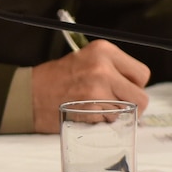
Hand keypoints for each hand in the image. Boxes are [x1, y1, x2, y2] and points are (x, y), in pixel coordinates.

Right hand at [29, 40, 150, 130]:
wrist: (30, 94)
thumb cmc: (56, 79)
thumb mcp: (87, 59)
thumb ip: (112, 68)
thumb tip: (135, 86)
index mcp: (104, 50)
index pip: (142, 73)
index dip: (135, 85)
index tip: (126, 90)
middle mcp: (103, 67)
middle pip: (140, 96)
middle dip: (132, 105)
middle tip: (117, 105)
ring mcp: (98, 88)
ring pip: (128, 111)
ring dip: (116, 114)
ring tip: (97, 108)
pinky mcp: (92, 108)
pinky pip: (111, 120)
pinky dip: (103, 121)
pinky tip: (88, 113)